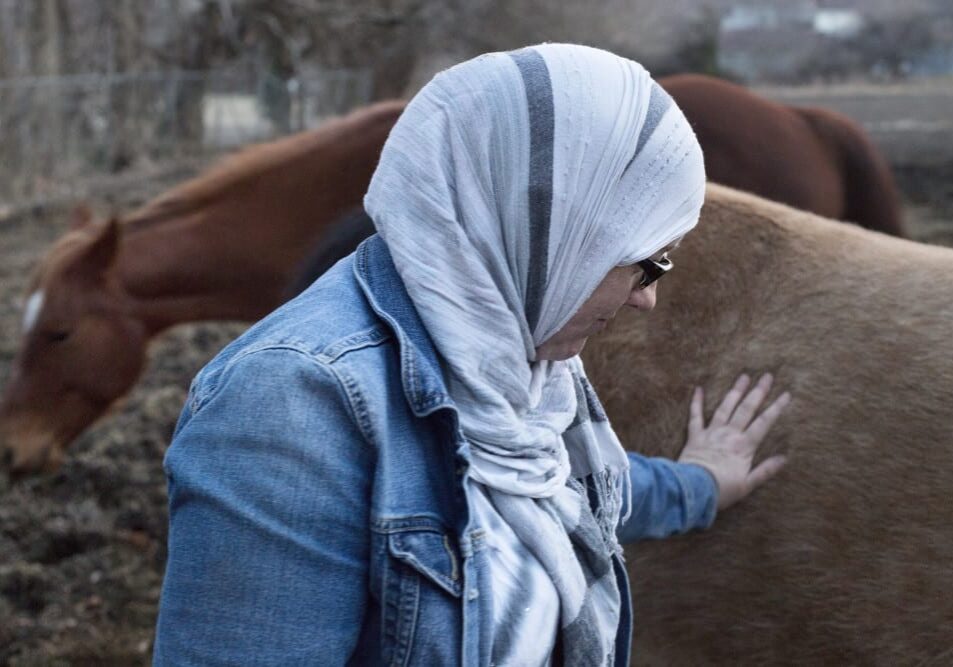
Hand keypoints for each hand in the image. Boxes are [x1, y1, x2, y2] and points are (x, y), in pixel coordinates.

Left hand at [678, 373, 790, 510]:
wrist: (693, 489)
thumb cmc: (722, 490)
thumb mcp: (748, 484)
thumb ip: (766, 470)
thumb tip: (784, 458)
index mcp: (744, 446)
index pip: (764, 422)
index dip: (776, 407)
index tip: (786, 393)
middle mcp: (729, 434)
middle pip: (746, 409)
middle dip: (758, 392)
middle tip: (767, 376)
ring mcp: (711, 432)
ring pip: (725, 407)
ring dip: (735, 391)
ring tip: (743, 377)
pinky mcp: (694, 436)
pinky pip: (695, 415)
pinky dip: (696, 402)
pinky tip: (698, 389)